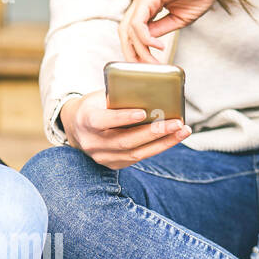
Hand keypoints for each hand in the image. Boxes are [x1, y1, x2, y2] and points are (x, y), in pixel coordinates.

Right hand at [59, 90, 190, 169]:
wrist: (76, 128)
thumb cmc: (94, 106)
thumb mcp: (99, 97)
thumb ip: (119, 97)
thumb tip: (153, 94)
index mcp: (85, 121)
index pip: (103, 121)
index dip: (122, 118)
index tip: (142, 113)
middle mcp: (92, 143)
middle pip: (125, 141)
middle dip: (154, 132)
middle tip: (176, 122)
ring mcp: (102, 157)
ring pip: (135, 153)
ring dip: (163, 142)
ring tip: (182, 130)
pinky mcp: (113, 164)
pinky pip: (138, 158)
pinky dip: (157, 147)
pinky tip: (172, 138)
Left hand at [120, 0, 239, 62]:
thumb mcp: (178, 19)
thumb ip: (161, 29)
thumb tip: (148, 43)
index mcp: (148, 4)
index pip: (132, 31)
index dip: (137, 50)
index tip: (149, 65)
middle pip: (124, 31)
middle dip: (131, 53)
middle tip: (143, 70)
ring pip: (129, 29)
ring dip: (140, 50)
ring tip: (154, 62)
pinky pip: (138, 22)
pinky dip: (145, 38)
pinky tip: (158, 46)